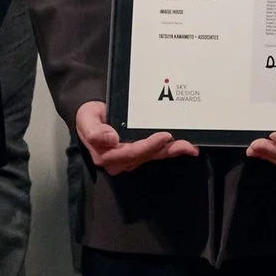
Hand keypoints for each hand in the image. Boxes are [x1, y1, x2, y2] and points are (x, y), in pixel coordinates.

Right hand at [74, 99, 198, 175]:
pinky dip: (172, 149)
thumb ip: (94, 130)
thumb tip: (110, 138)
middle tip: (184, 143)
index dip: (149, 146)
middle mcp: (122, 159)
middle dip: (167, 150)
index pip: (131, 153)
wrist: (92, 115)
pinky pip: (158, 152)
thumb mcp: (86, 119)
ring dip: (173, 151)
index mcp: (107, 155)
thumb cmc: (90, 117)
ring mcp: (133, 156)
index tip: (164, 136)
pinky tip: (187, 147)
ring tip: (190, 147)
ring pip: (155, 155)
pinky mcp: (142, 152)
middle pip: (147, 156)